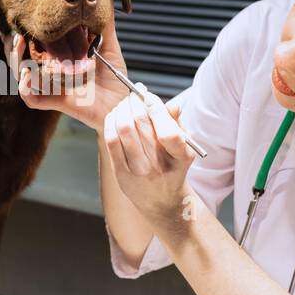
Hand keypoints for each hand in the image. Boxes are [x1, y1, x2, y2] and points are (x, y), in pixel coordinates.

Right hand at [13, 17, 133, 130]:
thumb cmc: (114, 77)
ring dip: (15, 58)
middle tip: (15, 31)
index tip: (20, 19)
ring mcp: (52, 87)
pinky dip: (25, 87)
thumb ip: (104, 25)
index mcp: (61, 59)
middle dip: (13, 45)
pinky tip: (28, 73)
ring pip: (22, 75)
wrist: (122, 102)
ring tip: (18, 42)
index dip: (24, 34)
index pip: (35, 45)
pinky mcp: (55, 101)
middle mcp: (52, 73)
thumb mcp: (109, 46)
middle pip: (21, 60)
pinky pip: (31, 98)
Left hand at [103, 87, 198, 225]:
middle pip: (141, 124)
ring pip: (123, 129)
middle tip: (134, 94)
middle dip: (135, 102)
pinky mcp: (121, 173)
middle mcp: (159, 165)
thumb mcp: (183, 147)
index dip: (155, 107)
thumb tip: (171, 105)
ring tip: (125, 103)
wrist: (161, 201)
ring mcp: (139, 171)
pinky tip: (114, 116)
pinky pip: (111, 141)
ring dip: (121, 109)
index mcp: (181, 157)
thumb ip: (177, 124)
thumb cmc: (172, 167)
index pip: (168, 130)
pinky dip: (110, 122)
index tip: (149, 95)